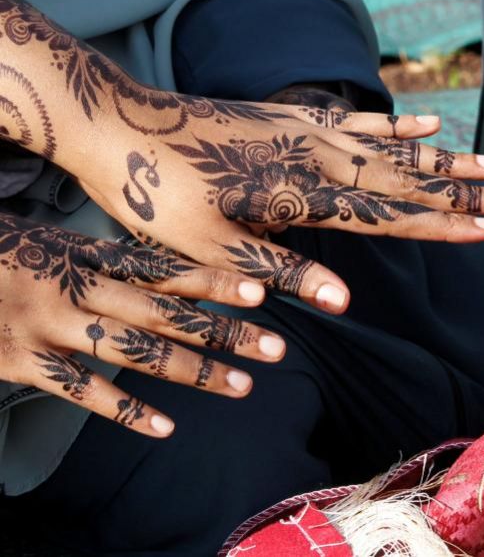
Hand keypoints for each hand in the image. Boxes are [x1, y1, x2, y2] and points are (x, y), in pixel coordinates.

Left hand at [0, 0, 483, 312]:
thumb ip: (283, 271)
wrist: (119, 126)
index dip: (442, 225)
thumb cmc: (158, 199)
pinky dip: (398, 125)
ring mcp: (310, 132)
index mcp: (302, 197)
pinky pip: (360, 122)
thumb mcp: (211, 250)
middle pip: (407, 180)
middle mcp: (318, 159)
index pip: (388, 217)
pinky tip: (430, 124)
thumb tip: (344, 303)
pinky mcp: (295, 118)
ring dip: (446, 159)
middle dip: (465, 192)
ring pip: (395, 148)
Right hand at [0, 212, 285, 436]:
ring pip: (134, 352)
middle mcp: (75, 287)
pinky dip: (124, 410)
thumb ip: (97, 258)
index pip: (162, 269)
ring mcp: (49, 325)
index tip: (261, 290)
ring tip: (242, 386)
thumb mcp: (45, 240)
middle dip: (224, 330)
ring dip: (193, 370)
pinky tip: (165, 427)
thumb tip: (159, 268)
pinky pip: (81, 390)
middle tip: (275, 346)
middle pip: (164, 312)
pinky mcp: (21, 361)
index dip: (212, 280)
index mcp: (83, 255)